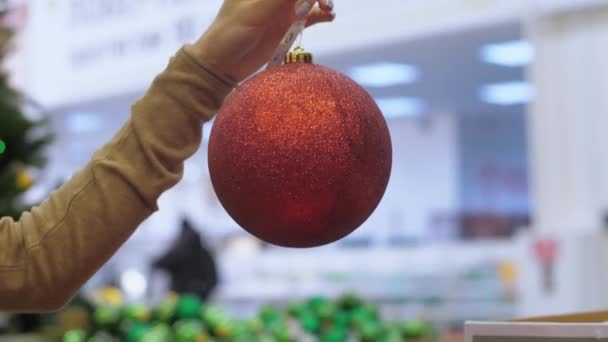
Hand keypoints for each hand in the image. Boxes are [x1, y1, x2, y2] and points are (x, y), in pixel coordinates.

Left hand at [190, 0, 334, 82]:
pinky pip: (309, 16)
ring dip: (322, 1)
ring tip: (328, 10)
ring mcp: (281, 8)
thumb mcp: (255, 10)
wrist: (223, 63)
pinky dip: (321, 15)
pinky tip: (328, 17)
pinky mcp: (286, 25)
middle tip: (323, 2)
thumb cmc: (231, 32)